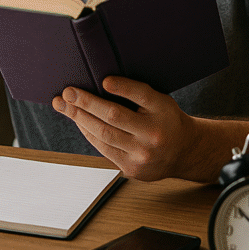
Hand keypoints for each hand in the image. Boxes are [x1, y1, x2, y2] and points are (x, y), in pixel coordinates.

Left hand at [51, 75, 193, 180]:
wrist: (184, 152)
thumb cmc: (166, 120)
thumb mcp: (160, 101)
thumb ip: (137, 93)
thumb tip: (100, 83)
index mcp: (164, 111)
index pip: (142, 95)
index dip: (123, 87)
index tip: (104, 80)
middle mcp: (154, 134)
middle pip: (115, 116)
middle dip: (87, 103)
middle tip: (68, 92)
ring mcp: (143, 154)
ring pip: (104, 134)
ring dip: (80, 118)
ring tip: (64, 106)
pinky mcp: (132, 169)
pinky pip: (104, 148)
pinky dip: (88, 133)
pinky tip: (78, 121)